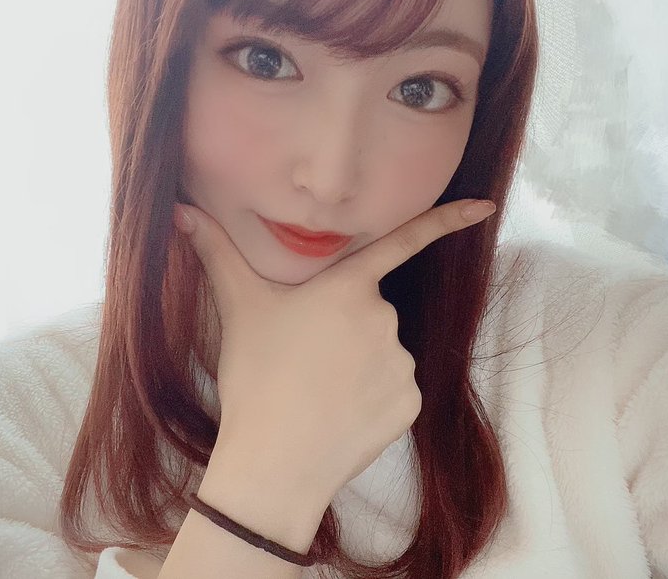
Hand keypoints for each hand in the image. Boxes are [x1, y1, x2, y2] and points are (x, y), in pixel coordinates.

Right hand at [174, 199, 496, 500]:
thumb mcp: (237, 309)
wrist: (274, 462)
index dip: (447, 219)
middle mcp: (385, 319)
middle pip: (369, 312)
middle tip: (304, 357)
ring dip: (358, 364)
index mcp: (348, 288)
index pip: (403, 241)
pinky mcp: (411, 405)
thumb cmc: (254, 377)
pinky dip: (371, 398)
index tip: (488, 205)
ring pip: (382, 353)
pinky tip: (339, 414)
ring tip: (317, 391)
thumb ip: (215, 253)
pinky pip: (394, 390)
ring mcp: (402, 364)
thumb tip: (179, 209)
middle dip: (343, 327)